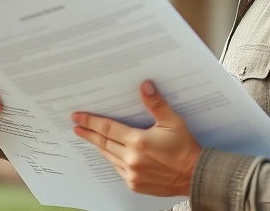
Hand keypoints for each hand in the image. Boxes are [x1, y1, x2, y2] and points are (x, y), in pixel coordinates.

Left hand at [72, 81, 201, 196]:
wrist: (194, 175)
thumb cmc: (185, 148)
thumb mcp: (173, 122)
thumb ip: (156, 104)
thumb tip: (144, 86)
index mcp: (138, 142)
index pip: (108, 129)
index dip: (91, 122)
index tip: (77, 117)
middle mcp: (132, 159)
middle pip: (104, 143)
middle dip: (88, 133)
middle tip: (76, 125)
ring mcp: (132, 174)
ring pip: (108, 156)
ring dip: (98, 145)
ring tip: (88, 136)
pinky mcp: (135, 184)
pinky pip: (117, 168)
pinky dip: (111, 158)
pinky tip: (108, 152)